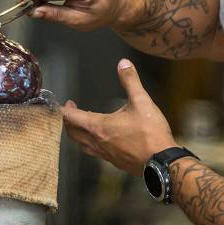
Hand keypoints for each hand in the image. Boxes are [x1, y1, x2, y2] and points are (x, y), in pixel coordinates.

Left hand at [60, 59, 176, 174]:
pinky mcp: (113, 161)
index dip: (63, 110)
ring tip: (82, 125)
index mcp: (99, 126)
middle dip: (68, 121)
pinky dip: (89, 143)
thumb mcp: (142, 102)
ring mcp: (104, 154)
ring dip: (77, 133)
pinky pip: (93, 152)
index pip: (71, 118)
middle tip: (71, 110)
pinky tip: (100, 140)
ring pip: (81, 144)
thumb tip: (123, 63)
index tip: (62, 103)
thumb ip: (131, 81)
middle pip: (72, 132)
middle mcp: (96, 142)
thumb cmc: (150, 132)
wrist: (161, 161)